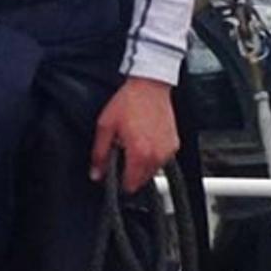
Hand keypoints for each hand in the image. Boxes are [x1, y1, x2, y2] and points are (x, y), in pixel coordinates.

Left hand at [90, 77, 179, 194]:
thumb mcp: (106, 126)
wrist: (150, 85)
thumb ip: (99, 154)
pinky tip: (146, 140)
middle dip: (130, 173)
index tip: (114, 174)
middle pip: (141, 181)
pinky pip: (162, 160)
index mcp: (139, 153)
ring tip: (135, 145)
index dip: (119, 182)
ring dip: (142, 165)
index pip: (130, 185)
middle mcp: (156, 155)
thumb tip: (96, 174)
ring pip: (152, 171)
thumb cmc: (129, 102)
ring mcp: (167, 150)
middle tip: (123, 154)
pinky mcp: (174, 144)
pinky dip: (153, 155)